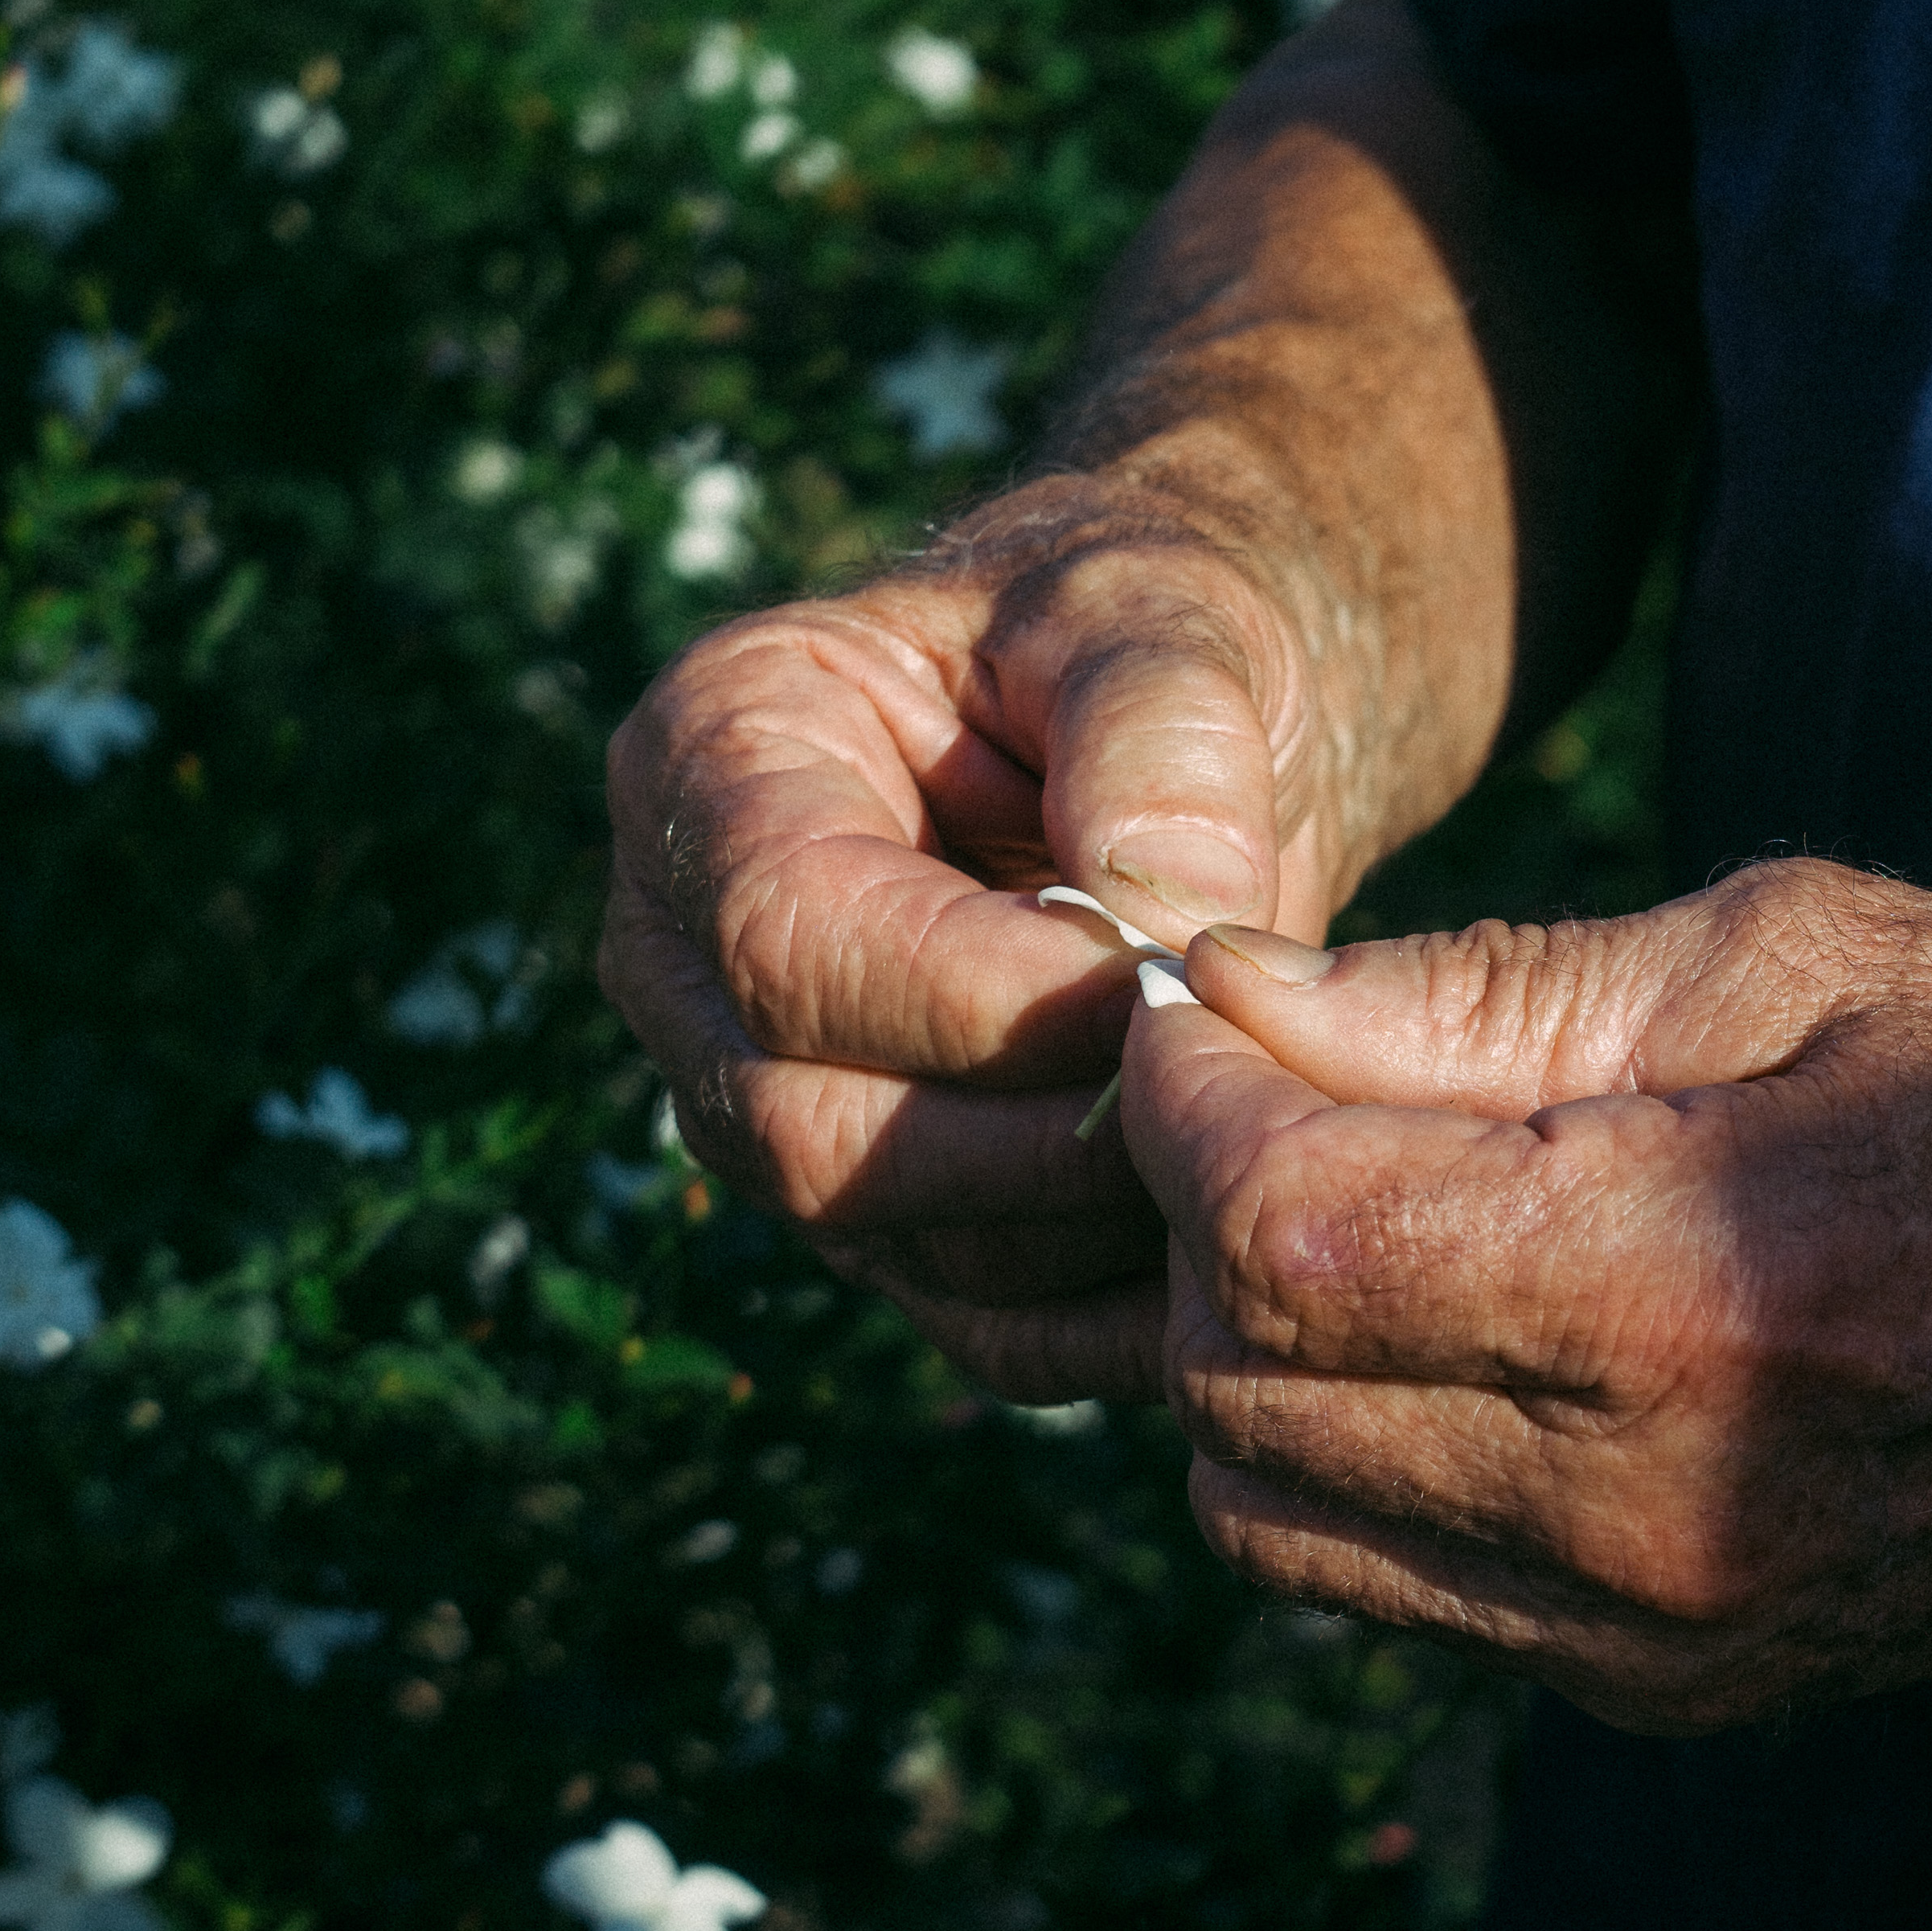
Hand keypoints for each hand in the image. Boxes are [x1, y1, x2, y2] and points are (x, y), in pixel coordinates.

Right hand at [598, 491, 1351, 1398]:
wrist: (1172, 729)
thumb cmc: (1144, 637)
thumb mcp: (1165, 618)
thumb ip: (1165, 739)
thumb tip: (1173, 929)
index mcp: (714, 755)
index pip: (787, 938)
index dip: (983, 998)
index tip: (1171, 984)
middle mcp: (687, 945)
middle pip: (796, 1121)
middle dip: (1031, 1137)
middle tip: (1225, 1088)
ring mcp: (757, 1088)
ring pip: (879, 1239)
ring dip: (1080, 1225)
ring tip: (1244, 1135)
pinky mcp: (867, 1203)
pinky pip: (963, 1312)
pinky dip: (1107, 1305)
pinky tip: (1229, 1234)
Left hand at [1119, 859, 1931, 1731]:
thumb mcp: (1796, 954)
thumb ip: (1484, 997)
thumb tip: (1229, 997)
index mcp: (1696, 1295)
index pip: (1279, 1240)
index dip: (1180, 1107)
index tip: (1206, 1008)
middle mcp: (1657, 1509)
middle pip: (1239, 1383)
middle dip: (1191, 1215)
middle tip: (1268, 1087)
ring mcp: (1661, 1634)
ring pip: (1271, 1514)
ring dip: (1249, 1351)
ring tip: (1355, 1207)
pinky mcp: (1673, 1693)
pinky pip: (1384, 1591)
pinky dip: (1347, 1458)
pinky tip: (1447, 1333)